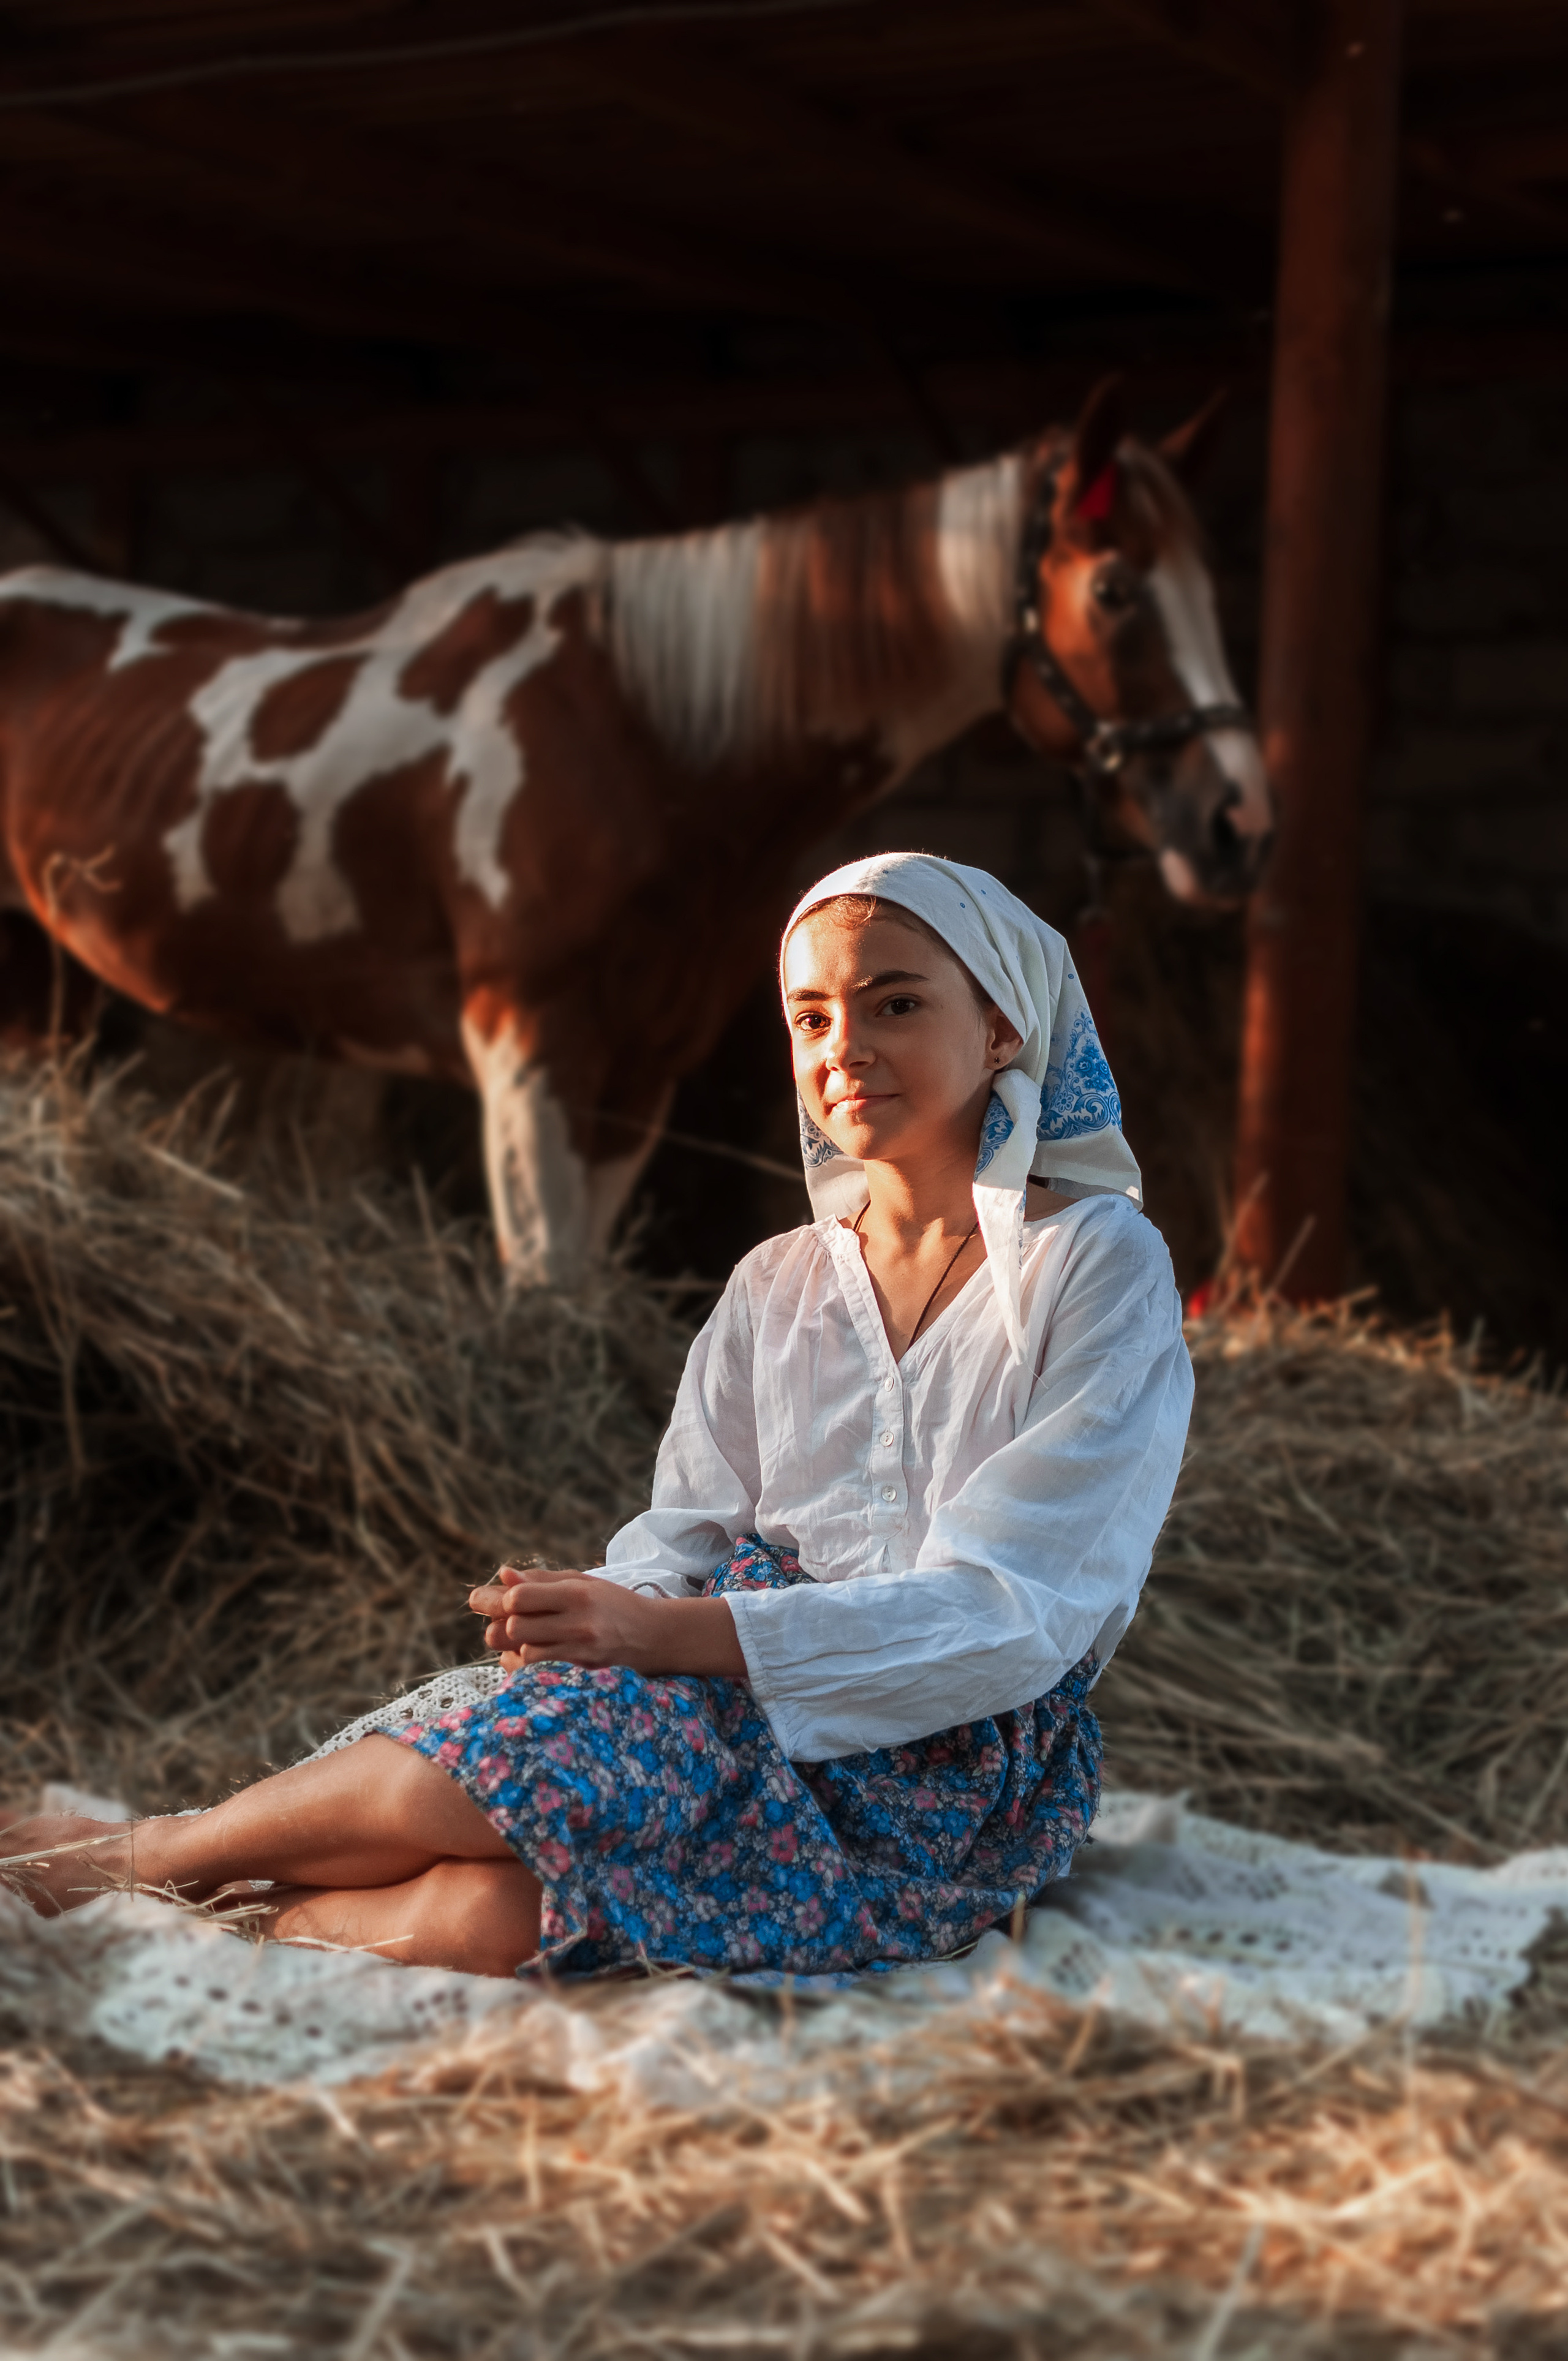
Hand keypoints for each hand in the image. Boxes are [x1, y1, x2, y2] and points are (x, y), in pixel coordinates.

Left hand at [467, 1567, 745, 1678]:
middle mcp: (579, 1623)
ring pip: (522, 1652)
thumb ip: (541, 1580)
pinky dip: (521, 1665)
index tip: (503, 1600)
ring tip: (516, 1637)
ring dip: (510, 1645)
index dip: (502, 1599)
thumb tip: (502, 1575)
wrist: (656, 1637)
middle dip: (500, 1624)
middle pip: (515, 1627)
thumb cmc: (613, 1604)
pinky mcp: (581, 1674)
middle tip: (503, 1621)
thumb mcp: (582, 1582)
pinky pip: (535, 1673)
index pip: (520, 1598)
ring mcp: (580, 1653)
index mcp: (578, 1593)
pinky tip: (525, 1655)